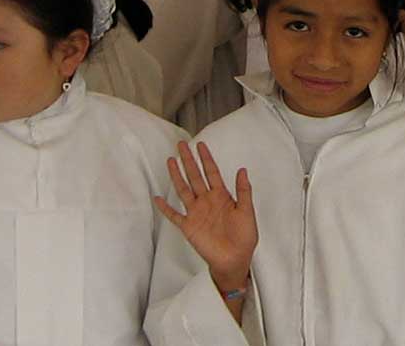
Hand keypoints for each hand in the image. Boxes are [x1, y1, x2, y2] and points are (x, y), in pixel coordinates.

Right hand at [152, 142, 256, 293]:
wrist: (235, 259)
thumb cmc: (244, 238)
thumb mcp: (247, 212)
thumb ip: (243, 191)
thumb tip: (242, 169)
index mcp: (221, 197)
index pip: (212, 172)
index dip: (206, 159)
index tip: (201, 145)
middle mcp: (207, 201)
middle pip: (195, 176)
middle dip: (188, 161)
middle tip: (181, 145)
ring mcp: (196, 213)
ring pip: (183, 190)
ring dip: (177, 176)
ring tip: (170, 161)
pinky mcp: (188, 226)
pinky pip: (174, 215)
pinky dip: (165, 208)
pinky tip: (157, 198)